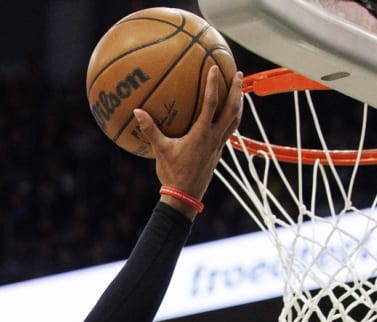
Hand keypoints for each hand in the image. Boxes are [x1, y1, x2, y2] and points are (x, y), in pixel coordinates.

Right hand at [134, 66, 243, 207]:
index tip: (215, 68)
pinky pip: (229, 131)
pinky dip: (231, 119)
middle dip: (237, 91)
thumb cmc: (172, 174)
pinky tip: (227, 115)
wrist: (185, 197)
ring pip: (235, 121)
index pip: (211, 104)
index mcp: (202, 134)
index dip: (213, 84)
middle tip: (239, 74)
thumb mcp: (160, 151)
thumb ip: (150, 130)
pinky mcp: (218, 153)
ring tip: (239, 91)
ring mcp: (218, 146)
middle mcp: (214, 138)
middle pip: (232, 110)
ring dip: (239, 104)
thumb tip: (137, 111)